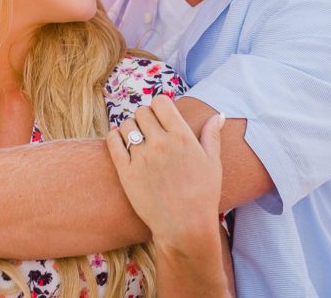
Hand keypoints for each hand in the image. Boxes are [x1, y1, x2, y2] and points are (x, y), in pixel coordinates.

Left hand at [107, 95, 224, 245]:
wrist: (185, 227)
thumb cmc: (203, 196)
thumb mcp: (213, 163)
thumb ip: (212, 135)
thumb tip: (217, 115)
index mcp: (182, 136)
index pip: (161, 102)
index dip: (160, 106)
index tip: (161, 116)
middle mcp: (161, 143)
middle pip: (142, 111)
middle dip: (146, 117)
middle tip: (149, 130)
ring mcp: (142, 157)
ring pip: (126, 125)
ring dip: (131, 128)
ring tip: (137, 139)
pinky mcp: (126, 172)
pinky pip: (113, 142)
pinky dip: (115, 137)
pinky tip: (121, 142)